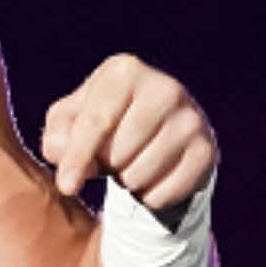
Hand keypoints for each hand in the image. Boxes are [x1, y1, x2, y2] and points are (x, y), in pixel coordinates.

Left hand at [41, 53, 217, 211]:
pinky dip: (149, 195)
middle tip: (111, 152)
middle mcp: (165, 88)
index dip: (77, 157)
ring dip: (126, 180)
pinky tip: (151, 174)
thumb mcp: (69, 120)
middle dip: (105, 164)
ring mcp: (192, 119)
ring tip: (131, 160)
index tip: (66, 187)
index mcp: (125, 71)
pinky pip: (164, 193)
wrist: (157, 129)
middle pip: (117, 153)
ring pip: (139, 176)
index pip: (95, 122)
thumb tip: (66, 163)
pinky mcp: (207, 150)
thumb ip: (57, 137)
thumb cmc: (101, 121)